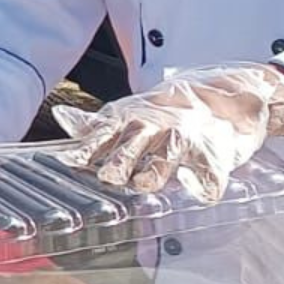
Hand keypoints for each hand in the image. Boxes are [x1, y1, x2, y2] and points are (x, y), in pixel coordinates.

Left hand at [52, 63, 283, 202]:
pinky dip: (204, 185)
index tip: (70, 162)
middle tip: (109, 176)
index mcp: (132, 120)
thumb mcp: (128, 112)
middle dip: (121, 161)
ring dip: (155, 172)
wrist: (222, 96)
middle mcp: (156, 127)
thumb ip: (96, 124)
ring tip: (144, 183)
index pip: (105, 134)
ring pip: (168, 158)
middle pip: (134, 145)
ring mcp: (186, 140)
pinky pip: (210, 175)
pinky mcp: (215, 155)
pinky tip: (194, 187)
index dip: (88, 149)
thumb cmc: (167, 111)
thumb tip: (61, 117)